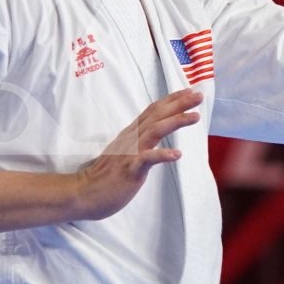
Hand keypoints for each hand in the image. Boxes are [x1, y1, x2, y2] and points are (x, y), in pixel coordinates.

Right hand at [74, 87, 202, 220]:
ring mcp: (130, 153)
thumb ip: (138, 139)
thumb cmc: (107, 174)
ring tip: (195, 117)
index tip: (189, 91)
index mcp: (131, 134)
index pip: (153, 111)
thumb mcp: (124, 151)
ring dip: (176, 121)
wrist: (85, 192)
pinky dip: (162, 155)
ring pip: (155, 131)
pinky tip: (178, 154)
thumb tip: (153, 131)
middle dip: (179, 104)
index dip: (171, 100)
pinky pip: (147, 160)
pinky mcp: (130, 169)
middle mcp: (131, 138)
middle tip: (199, 95)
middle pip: (157, 115)